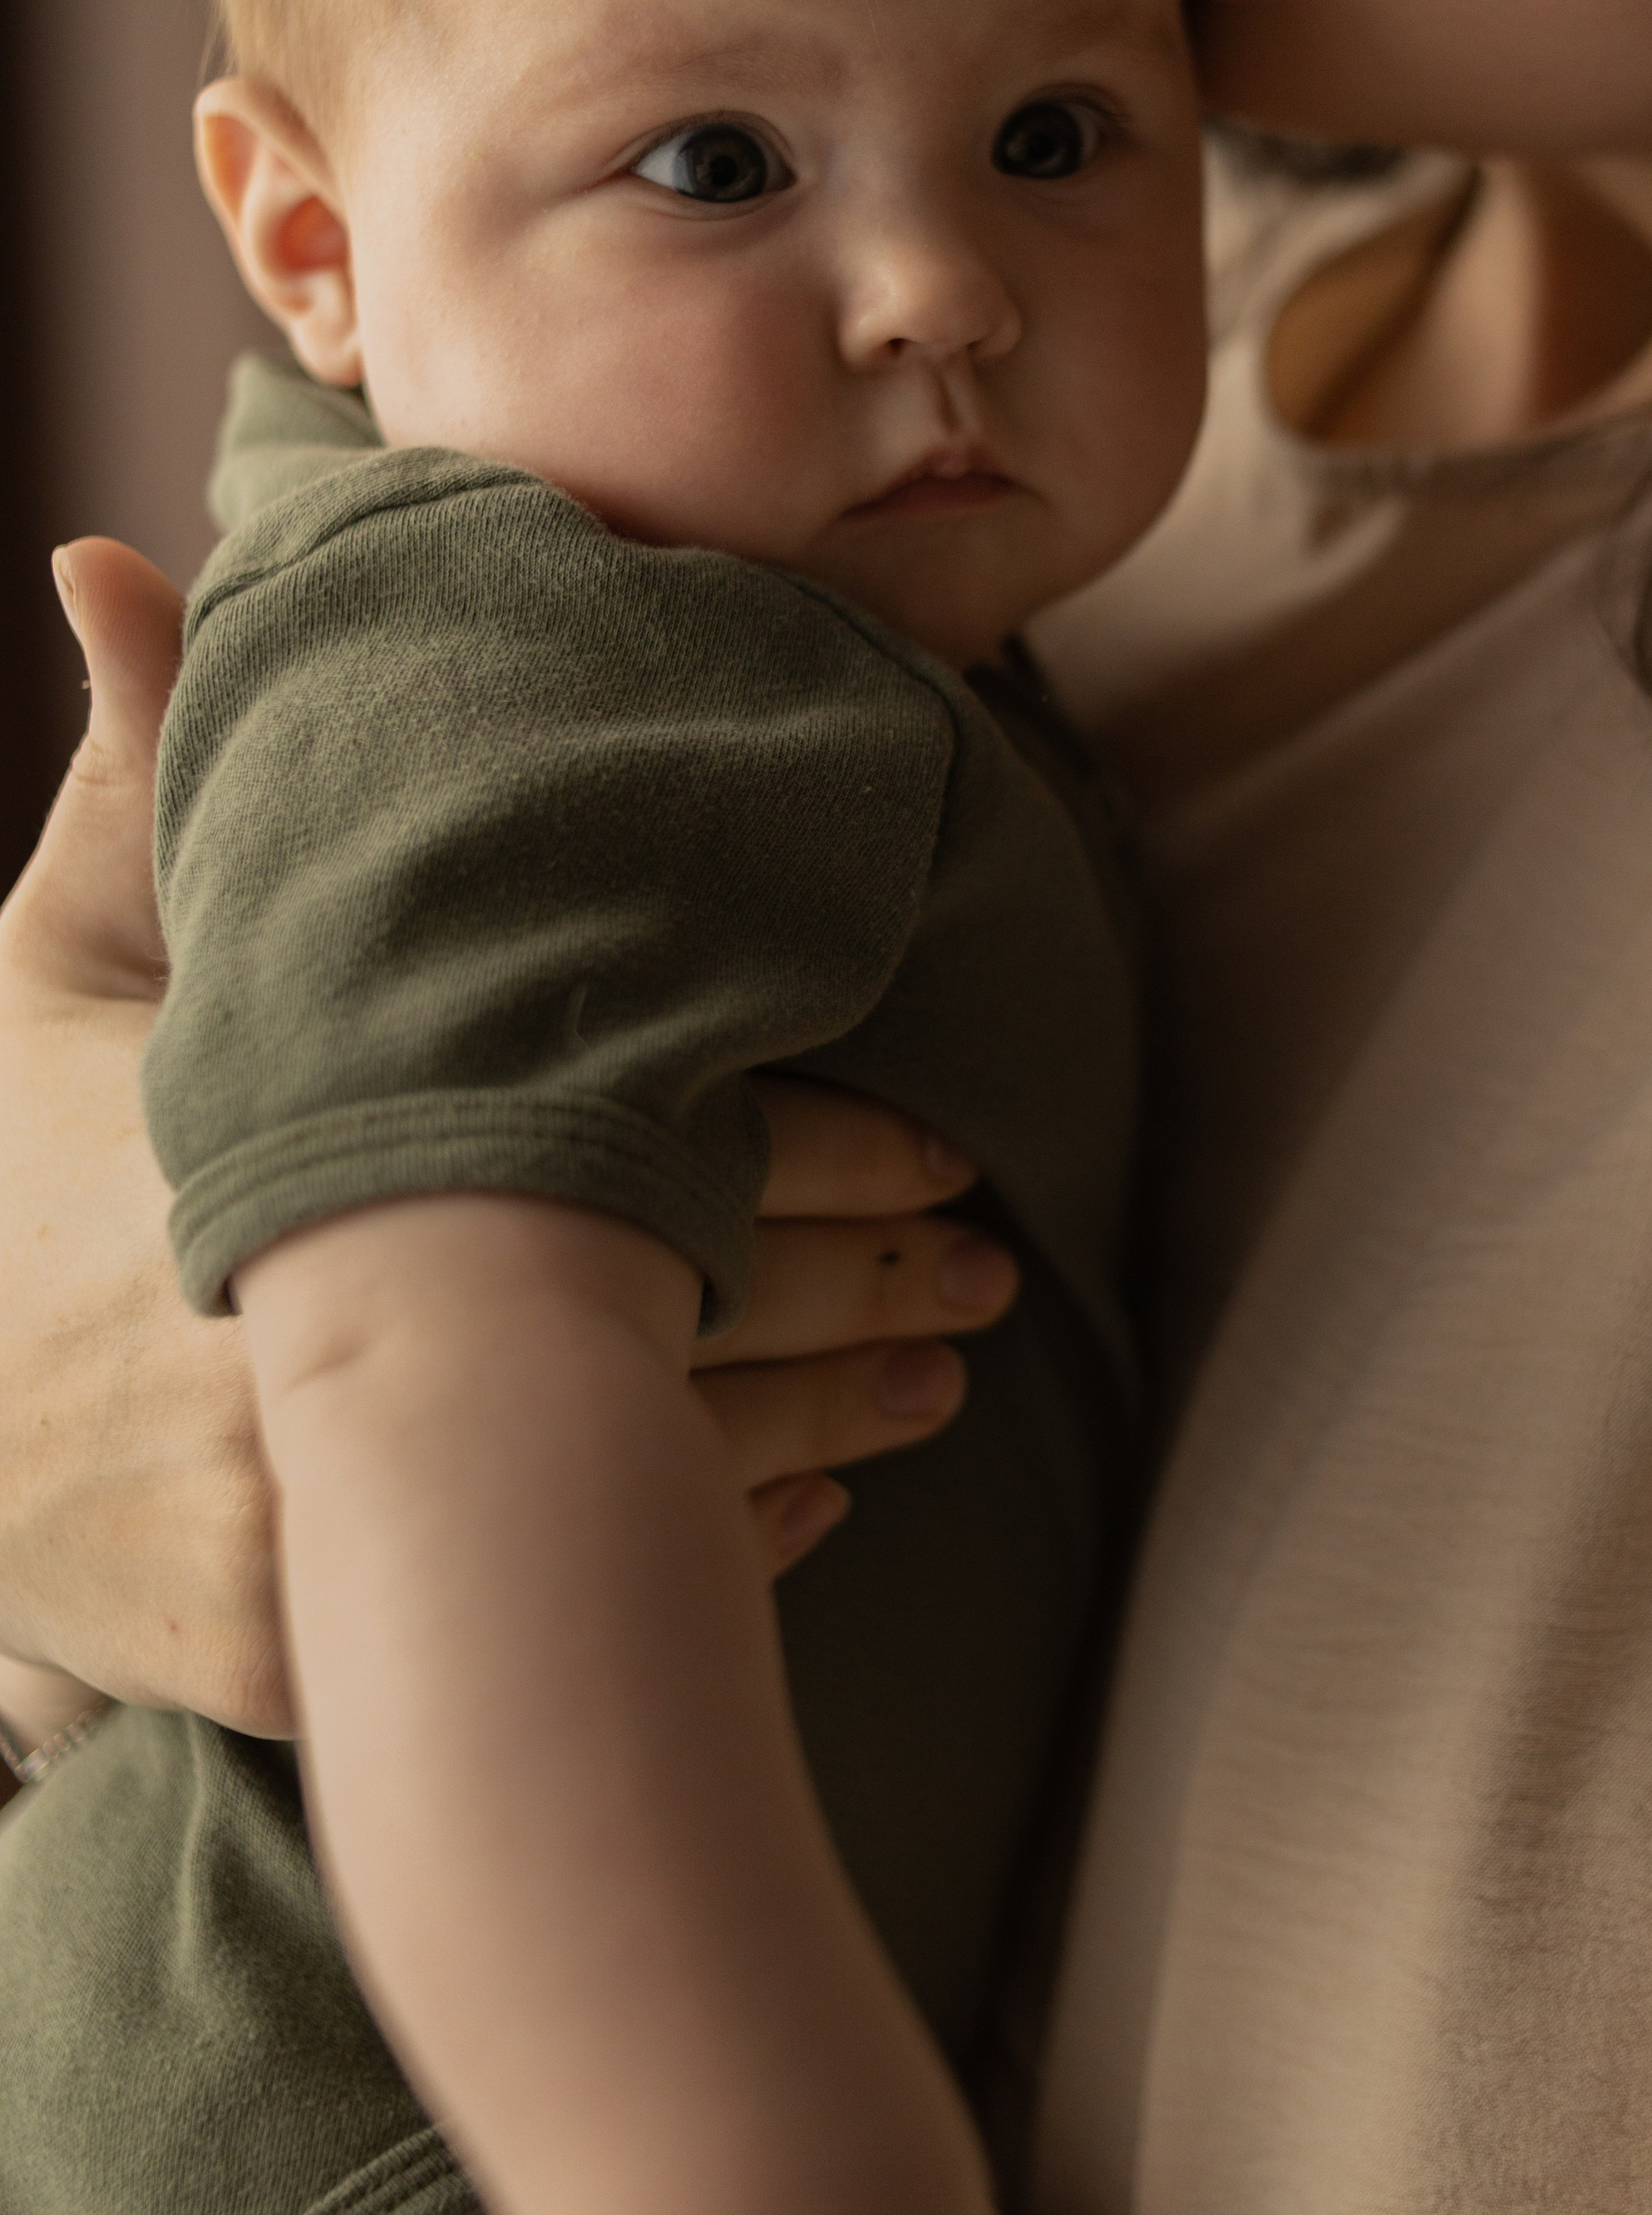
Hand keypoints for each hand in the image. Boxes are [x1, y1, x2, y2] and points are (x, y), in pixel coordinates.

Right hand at [0, 543, 1014, 1734]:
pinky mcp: (282, 1663)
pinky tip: (808, 1502)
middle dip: (857, 1292)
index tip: (941, 1127)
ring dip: (823, 1429)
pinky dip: (692, 1559)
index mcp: (286, 1154)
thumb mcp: (46, 965)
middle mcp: (303, 1349)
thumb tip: (111, 550)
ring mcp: (293, 1532)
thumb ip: (131, 769)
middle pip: (660, 1324)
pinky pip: (539, 1612)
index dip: (811, 1139)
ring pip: (631, 1492)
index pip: (622, 1142)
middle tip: (994, 1259)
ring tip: (948, 1375)